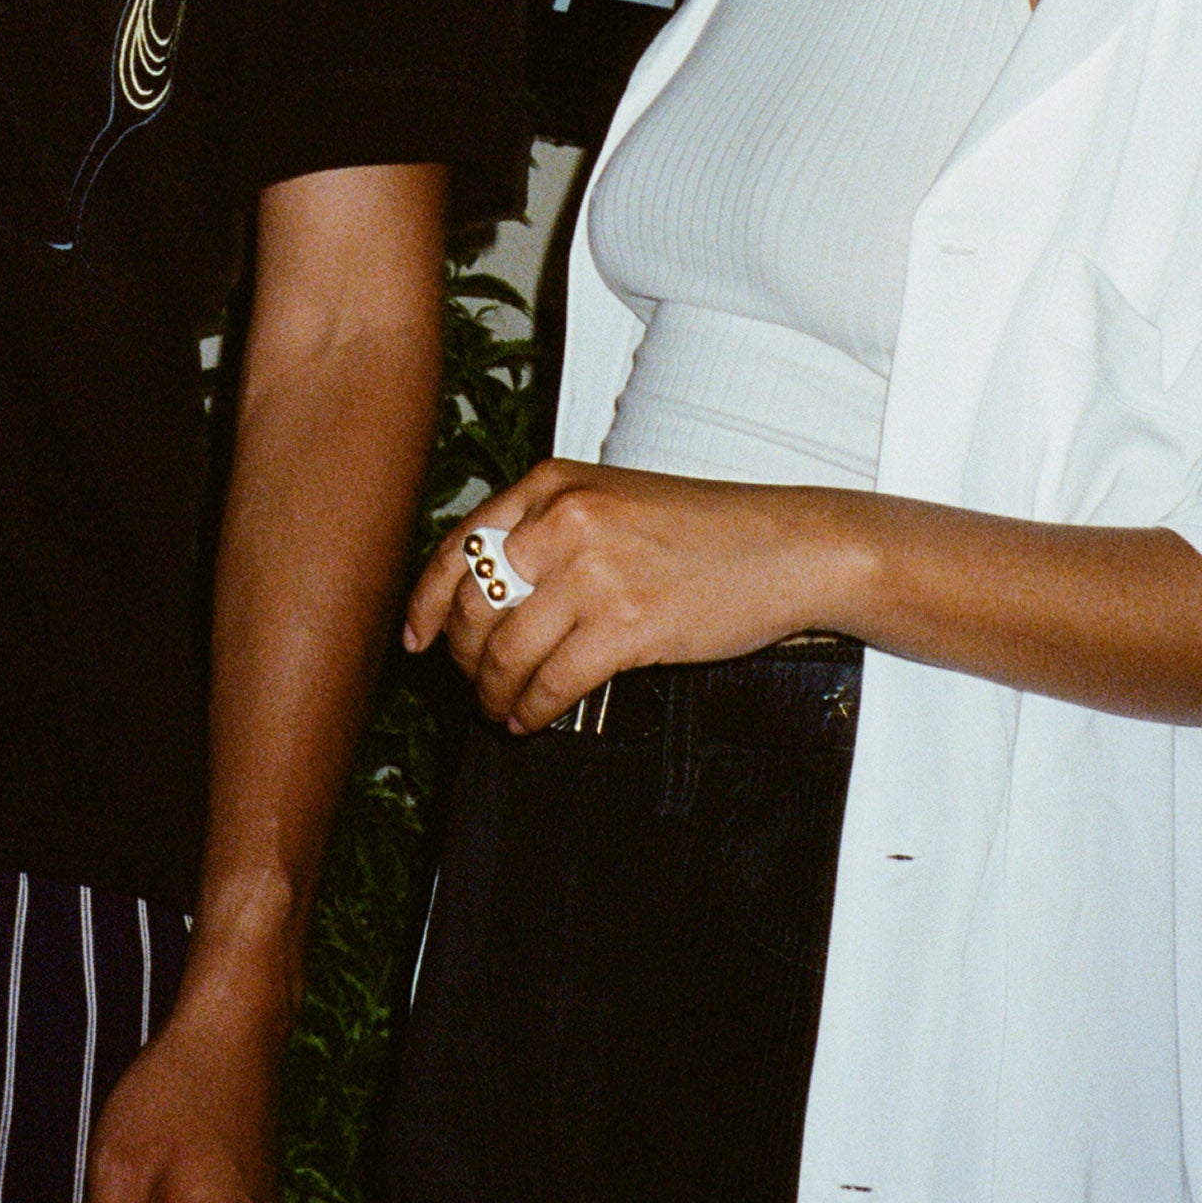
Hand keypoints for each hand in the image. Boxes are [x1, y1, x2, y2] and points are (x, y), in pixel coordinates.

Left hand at [402, 460, 851, 729]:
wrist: (784, 545)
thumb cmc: (701, 528)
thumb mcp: (611, 500)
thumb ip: (546, 530)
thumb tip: (484, 591)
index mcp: (553, 483)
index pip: (460, 546)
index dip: (428, 602)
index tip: (417, 638)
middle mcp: (564, 519)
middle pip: (475, 606)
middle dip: (463, 657)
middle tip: (472, 682)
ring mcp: (595, 571)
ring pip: (507, 651)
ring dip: (494, 692)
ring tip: (500, 708)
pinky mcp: (628, 624)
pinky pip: (551, 683)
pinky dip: (532, 710)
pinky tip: (532, 719)